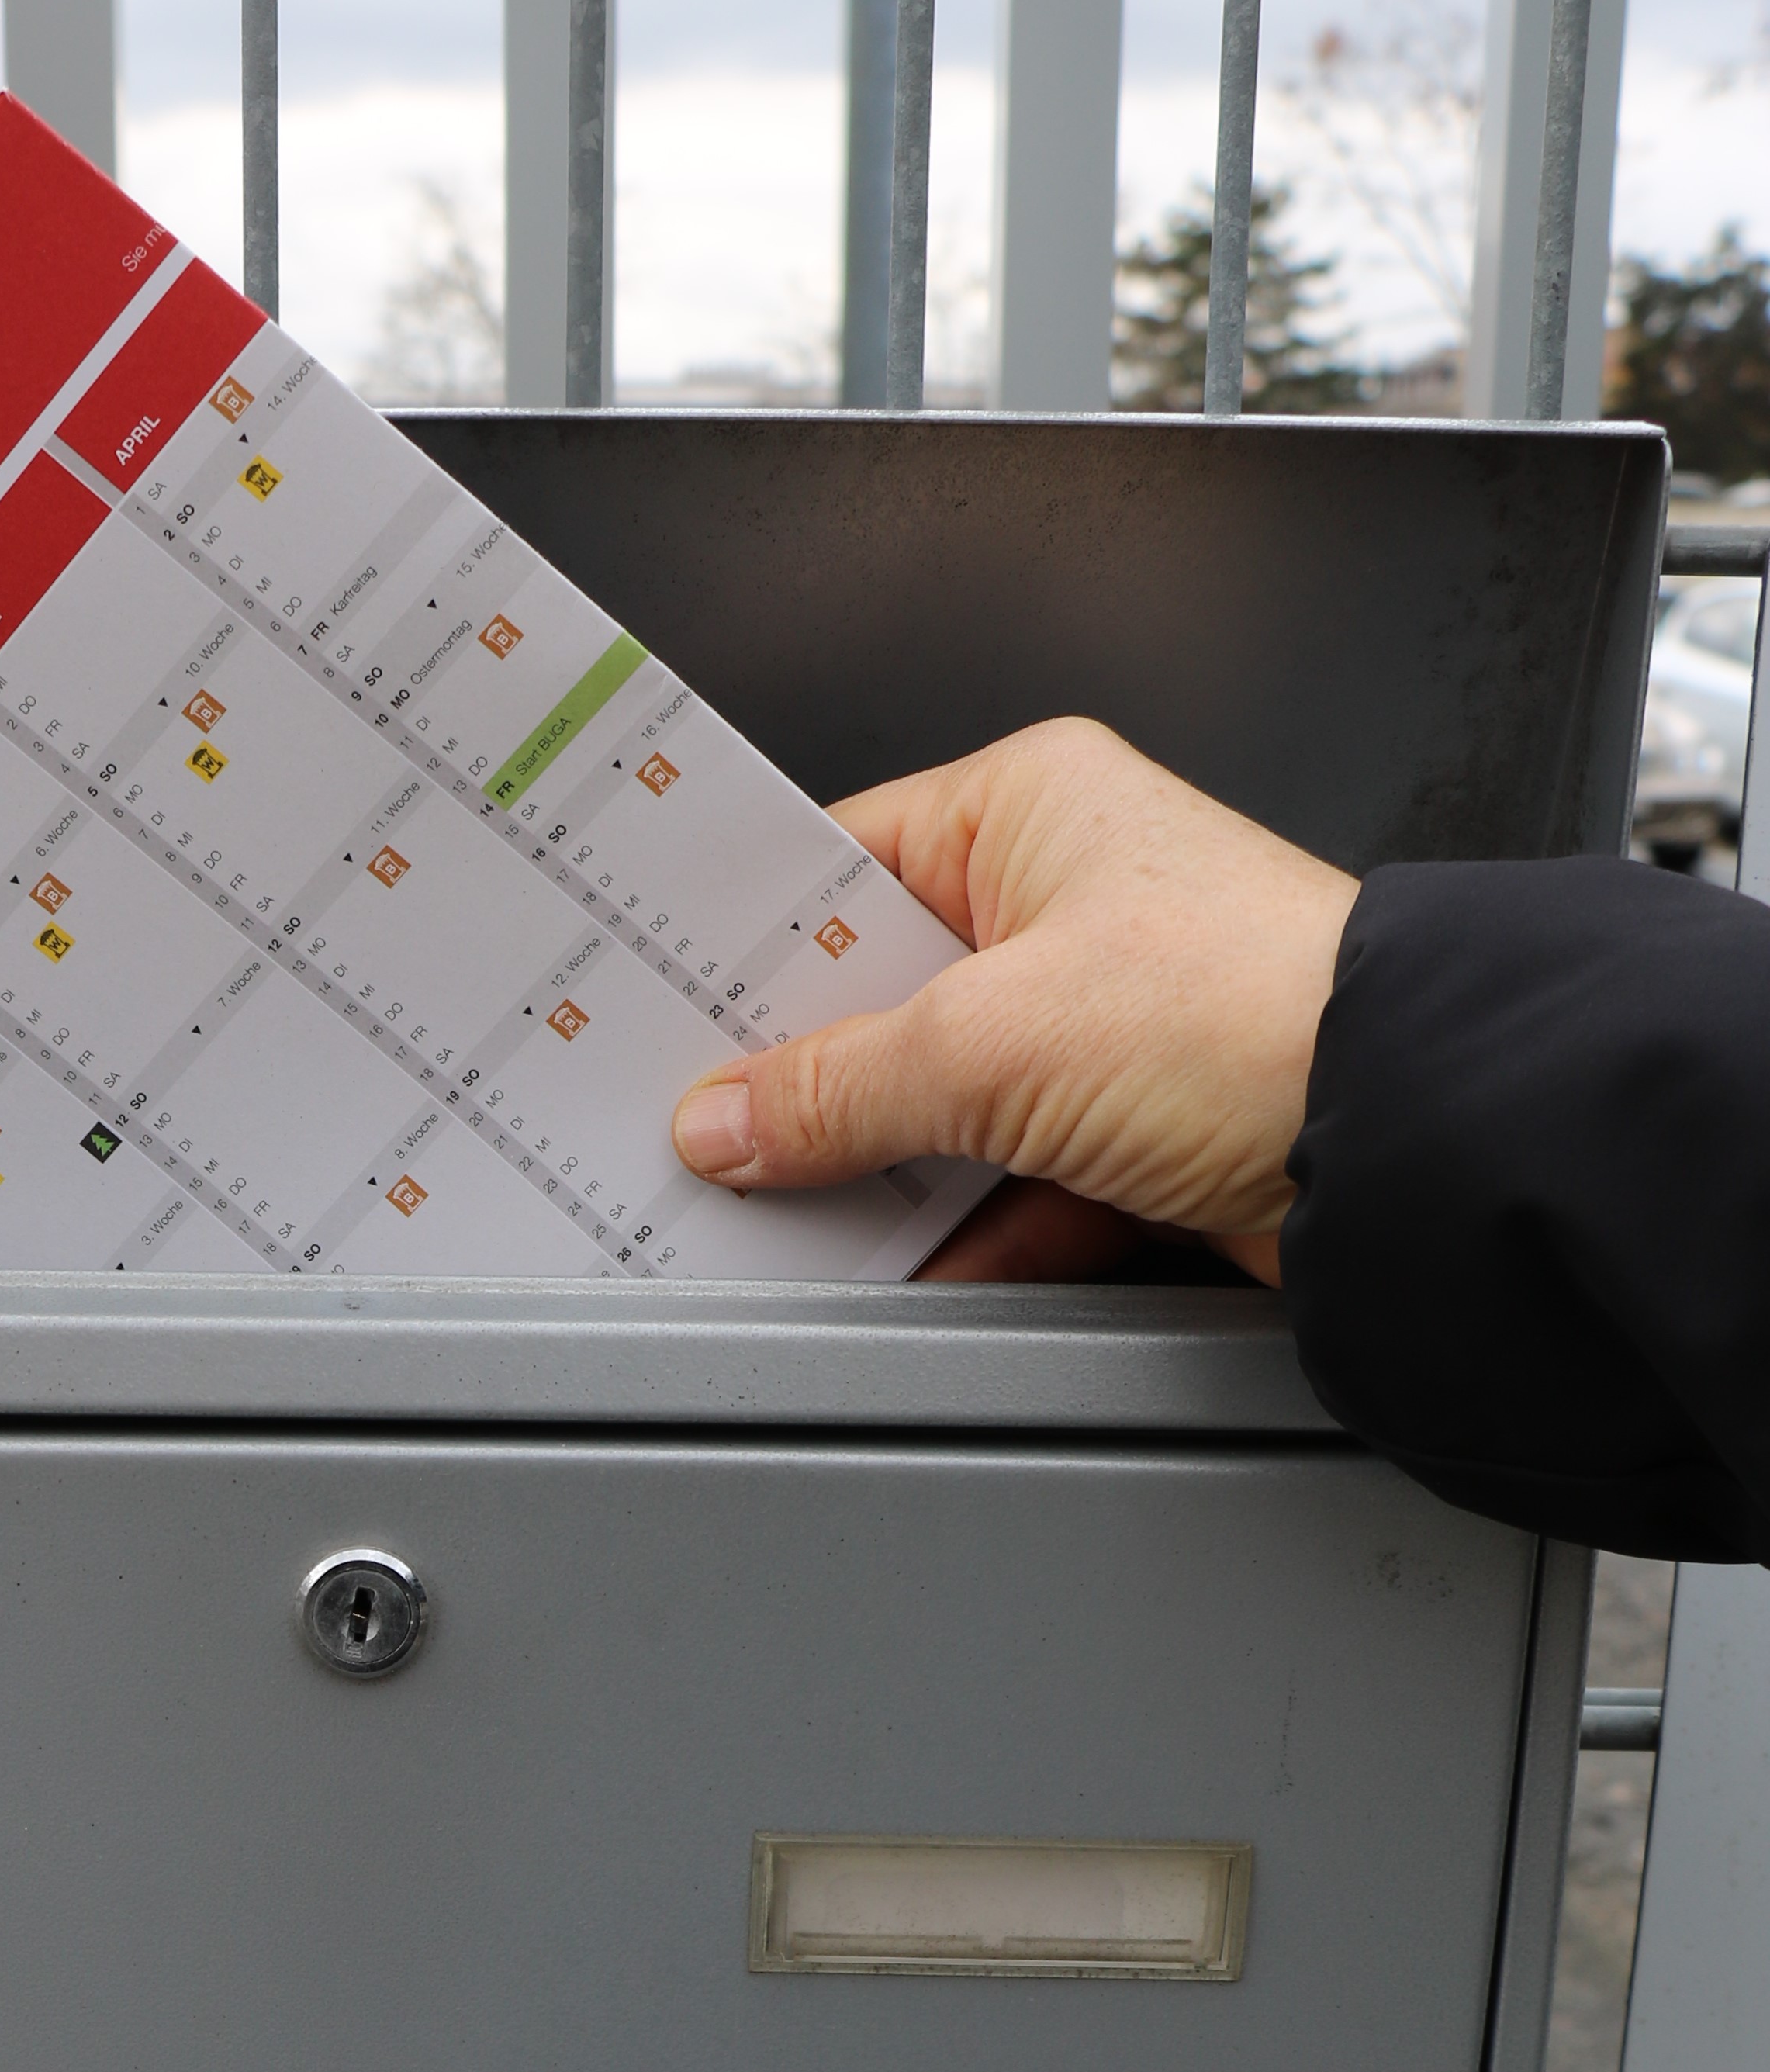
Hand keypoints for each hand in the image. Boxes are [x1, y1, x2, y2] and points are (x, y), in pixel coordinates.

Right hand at [670, 719, 1359, 1285]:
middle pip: (879, 998)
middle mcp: (1068, 896)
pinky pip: (1004, 1179)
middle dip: (805, 1080)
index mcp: (1028, 806)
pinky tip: (901, 1264)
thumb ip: (837, 1087)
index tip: (659, 1014)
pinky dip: (958, 1229)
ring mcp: (1103, 1018)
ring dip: (882, 1169)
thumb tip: (728, 1117)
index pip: (836, 867)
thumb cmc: (1251, 1011)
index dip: (744, 947)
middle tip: (704, 1131)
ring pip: (938, 1103)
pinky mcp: (1135, 1126)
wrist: (1411, 1134)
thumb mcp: (991, 1042)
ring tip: (789, 1213)